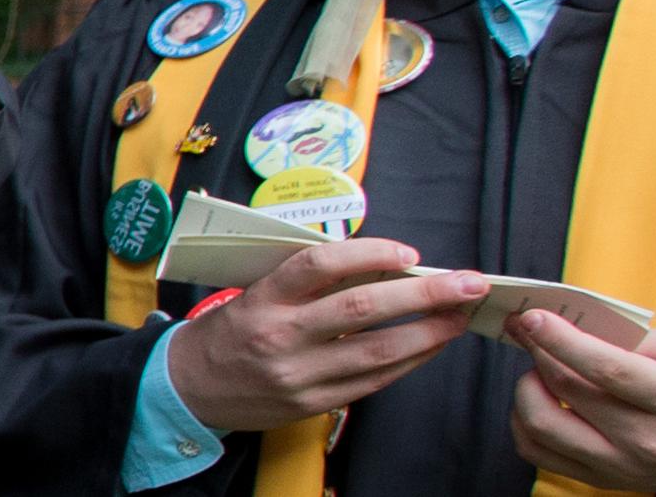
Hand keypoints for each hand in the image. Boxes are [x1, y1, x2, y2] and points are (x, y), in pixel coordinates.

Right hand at [166, 237, 485, 430]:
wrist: (189, 386)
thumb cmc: (229, 330)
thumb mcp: (253, 291)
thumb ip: (305, 281)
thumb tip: (377, 267)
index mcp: (263, 298)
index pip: (321, 265)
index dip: (371, 254)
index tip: (408, 253)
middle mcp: (282, 335)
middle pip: (363, 308)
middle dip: (424, 293)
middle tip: (465, 283)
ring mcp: (299, 374)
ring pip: (378, 350)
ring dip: (429, 332)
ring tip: (459, 317)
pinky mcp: (313, 404)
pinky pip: (372, 381)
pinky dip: (409, 361)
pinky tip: (430, 346)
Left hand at [511, 316, 655, 493]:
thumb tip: (596, 330)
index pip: (605, 368)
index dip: (560, 339)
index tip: (533, 318)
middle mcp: (651, 442)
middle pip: (568, 393)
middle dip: (538, 353)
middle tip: (532, 331)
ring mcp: (628, 467)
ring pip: (543, 430)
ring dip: (527, 390)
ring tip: (542, 367)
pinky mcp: (613, 481)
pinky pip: (545, 456)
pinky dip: (529, 425)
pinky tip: (543, 401)